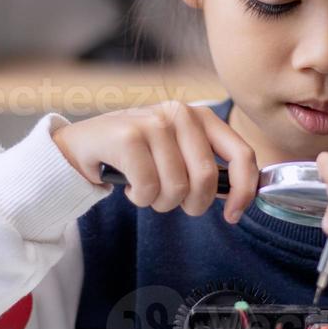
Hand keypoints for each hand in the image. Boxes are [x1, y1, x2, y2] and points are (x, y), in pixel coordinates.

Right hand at [52, 101, 258, 222]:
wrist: (82, 145)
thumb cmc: (136, 154)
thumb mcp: (177, 152)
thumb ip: (206, 166)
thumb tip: (240, 195)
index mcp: (200, 116)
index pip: (241, 154)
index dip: (244, 190)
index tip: (233, 215)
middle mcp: (180, 113)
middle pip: (205, 179)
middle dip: (191, 204)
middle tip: (171, 201)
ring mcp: (153, 122)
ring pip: (176, 188)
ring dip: (160, 202)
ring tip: (146, 188)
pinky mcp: (128, 137)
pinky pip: (148, 189)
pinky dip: (139, 198)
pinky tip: (129, 184)